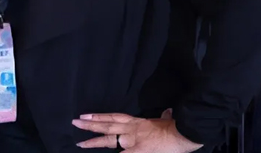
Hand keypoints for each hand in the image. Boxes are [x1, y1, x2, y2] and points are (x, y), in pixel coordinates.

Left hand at [72, 110, 201, 151]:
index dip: (100, 116)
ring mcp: (133, 140)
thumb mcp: (167, 118)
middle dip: (90, 125)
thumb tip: (167, 112)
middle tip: (75, 122)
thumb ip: (164, 116)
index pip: (114, 118)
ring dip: (94, 141)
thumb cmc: (177, 126)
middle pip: (107, 126)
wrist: (185, 131)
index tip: (87, 116)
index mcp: (138, 122)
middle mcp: (132, 129)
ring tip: (80, 142)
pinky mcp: (139, 151)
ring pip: (109, 139)